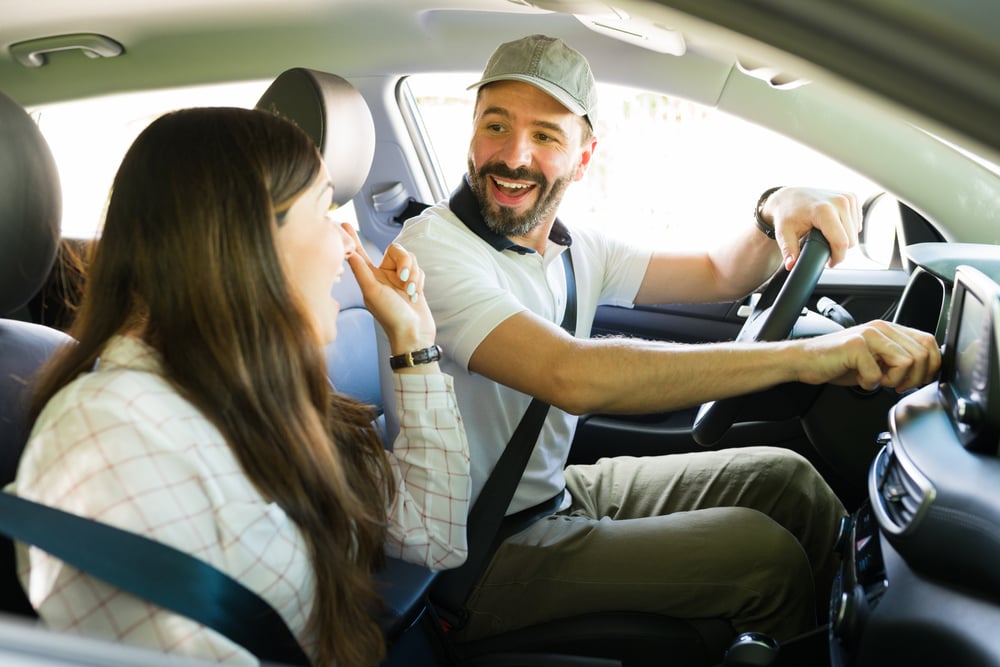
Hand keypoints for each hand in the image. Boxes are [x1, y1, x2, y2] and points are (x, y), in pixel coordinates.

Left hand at [342, 224, 435, 352]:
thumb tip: (349, 253)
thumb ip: (361, 272)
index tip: (344, 223)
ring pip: (410, 259)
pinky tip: (415, 295)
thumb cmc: (391, 316)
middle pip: (397, 251)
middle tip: (403, 279)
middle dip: (404, 262)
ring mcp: (400, 279)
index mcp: (371, 277)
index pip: (360, 253)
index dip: (353, 238)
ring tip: (410, 291)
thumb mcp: (372, 293)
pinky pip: (419, 269)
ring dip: (413, 274)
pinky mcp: (413, 283)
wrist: (414, 332)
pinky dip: (419, 281)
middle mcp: (384, 275)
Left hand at [763, 187, 860, 269]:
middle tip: (824, 249)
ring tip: (826, 236)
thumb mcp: (783, 233)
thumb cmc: (786, 215)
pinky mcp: (852, 197)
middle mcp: (839, 202)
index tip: (829, 263)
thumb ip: (789, 250)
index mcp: (824, 210)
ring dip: (844, 239)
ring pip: (855, 232)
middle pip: (851, 240)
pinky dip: (847, 229)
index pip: (841, 242)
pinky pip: (856, 223)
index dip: (838, 257)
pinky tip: (833, 226)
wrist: (790, 197)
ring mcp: (847, 198)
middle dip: (839, 250)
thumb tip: (791, 265)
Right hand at [795, 320, 940, 392]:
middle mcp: (881, 328)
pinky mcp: (855, 346)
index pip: (929, 342)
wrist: (805, 360)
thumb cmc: (838, 362)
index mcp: (889, 329)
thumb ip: (899, 359)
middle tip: (893, 384)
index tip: (917, 380)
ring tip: (876, 380)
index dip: (930, 366)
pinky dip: (870, 384)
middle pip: (922, 355)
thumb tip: (925, 372)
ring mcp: (868, 335)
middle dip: (912, 378)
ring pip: (906, 363)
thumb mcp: (876, 359)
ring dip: (892, 380)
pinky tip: (859, 379)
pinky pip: (878, 374)